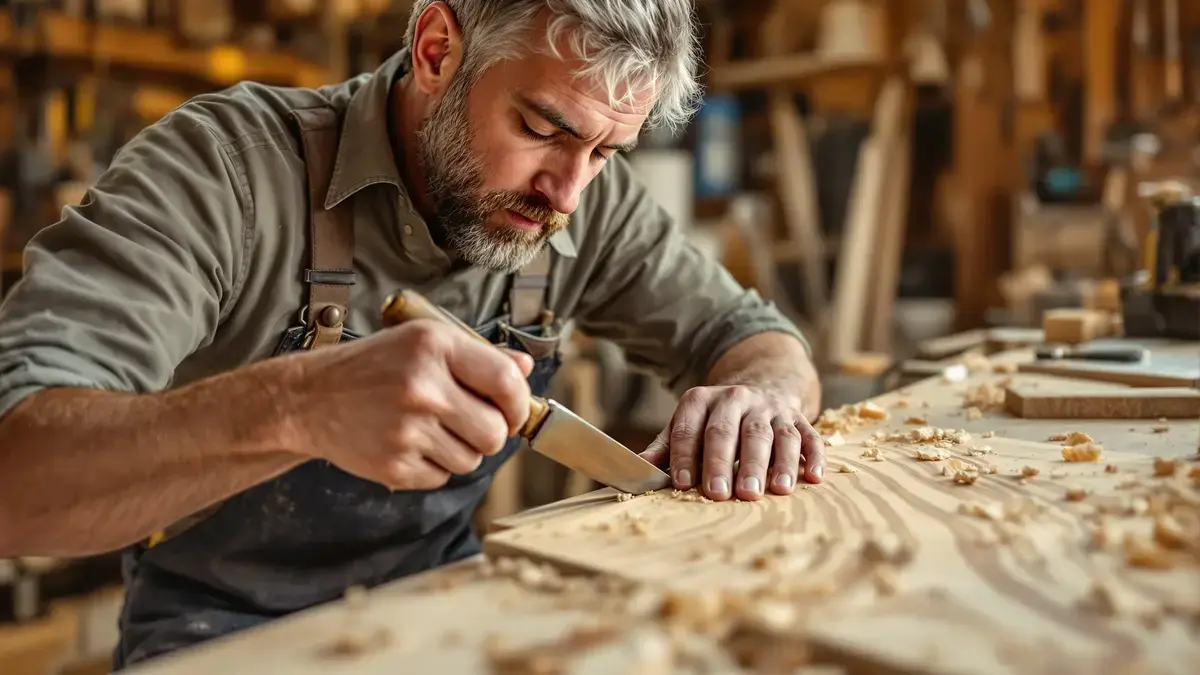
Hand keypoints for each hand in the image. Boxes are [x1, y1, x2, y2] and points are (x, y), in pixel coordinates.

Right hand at [283, 320, 533, 490]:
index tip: (514, 412)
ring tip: (432, 430)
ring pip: (471, 460)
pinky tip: (409, 444)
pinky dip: (433, 467)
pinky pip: (441, 478)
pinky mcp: (393, 465)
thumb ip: (478, 356)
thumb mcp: (423, 343)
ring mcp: (407, 430)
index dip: (519, 404)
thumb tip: (525, 369)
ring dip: (461, 451)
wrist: (310, 399)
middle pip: (495, 432)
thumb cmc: (374, 367)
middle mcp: (422, 387)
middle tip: (470, 424)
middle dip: (492, 434)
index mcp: (435, 347)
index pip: (506, 382)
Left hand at [640, 386, 825, 500]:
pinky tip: (811, 478)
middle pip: (731, 432)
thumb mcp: (688, 423)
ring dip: (773, 463)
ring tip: (772, 491)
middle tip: (722, 495)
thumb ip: (666, 446)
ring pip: (772, 434)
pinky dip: (812, 456)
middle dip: (726, 464)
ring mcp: (770, 409)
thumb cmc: (716, 419)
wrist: (762, 385)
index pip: (691, 428)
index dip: (685, 456)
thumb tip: (638, 467)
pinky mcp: (798, 418)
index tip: (682, 484)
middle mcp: (737, 399)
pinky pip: (808, 436)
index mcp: (703, 400)